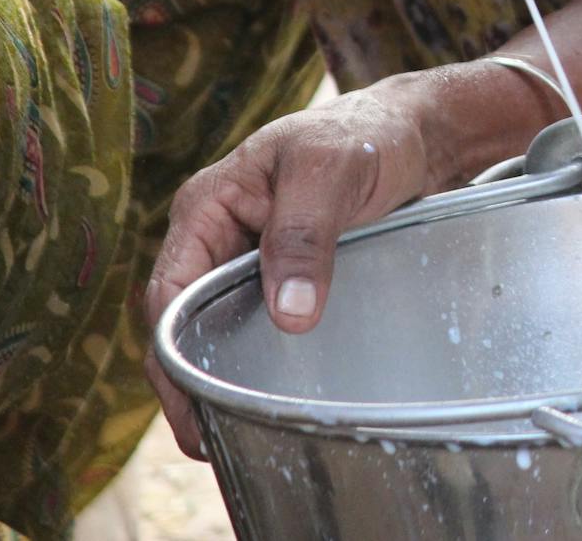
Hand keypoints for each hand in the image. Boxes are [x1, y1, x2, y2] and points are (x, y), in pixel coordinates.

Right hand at [142, 85, 434, 456]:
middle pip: (183, 322)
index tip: (193, 413)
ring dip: (218, 379)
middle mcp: (216, 237)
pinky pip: (254, 327)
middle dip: (187, 385)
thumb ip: (305, 235)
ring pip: (215, 330)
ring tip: (231, 442)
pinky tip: (269, 402)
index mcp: (207, 206)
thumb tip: (286, 316)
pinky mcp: (280, 277)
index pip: (169, 294)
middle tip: (209, 448)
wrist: (412, 134)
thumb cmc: (364, 137)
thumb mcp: (330, 172)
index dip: (173, 358)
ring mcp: (246, 259)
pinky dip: (253, 364)